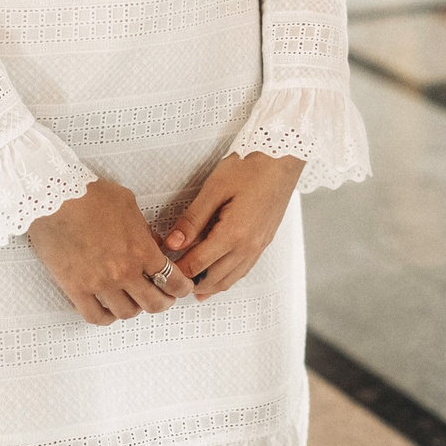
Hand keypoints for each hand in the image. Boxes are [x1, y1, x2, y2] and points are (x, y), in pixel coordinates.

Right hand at [27, 178, 188, 324]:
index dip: (181, 287)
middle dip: (163, 302)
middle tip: (162, 297)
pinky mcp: (75, 289)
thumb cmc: (89, 195)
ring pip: (126, 313)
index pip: (172, 280)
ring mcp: (99, 284)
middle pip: (153, 304)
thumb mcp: (128, 204)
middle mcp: (123, 272)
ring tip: (132, 299)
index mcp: (141, 249)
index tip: (181, 287)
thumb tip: (153, 245)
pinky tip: (108, 308)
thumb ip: (144, 230)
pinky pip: (95, 317)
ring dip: (134, 308)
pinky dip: (106, 317)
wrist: (52, 198)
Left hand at [164, 152, 304, 298]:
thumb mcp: (214, 189)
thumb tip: (172, 244)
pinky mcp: (264, 241)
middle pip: (214, 279)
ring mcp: (259, 246)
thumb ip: (192, 220)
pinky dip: (227, 278)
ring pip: (230, 279)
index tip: (162, 268)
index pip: (198, 265)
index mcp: (233, 234)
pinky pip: (243, 270)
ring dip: (209, 286)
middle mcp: (248, 247)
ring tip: (191, 287)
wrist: (283, 158)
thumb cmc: (250, 166)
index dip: (177, 270)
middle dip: (191, 283)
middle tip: (171, 280)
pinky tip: (217, 277)